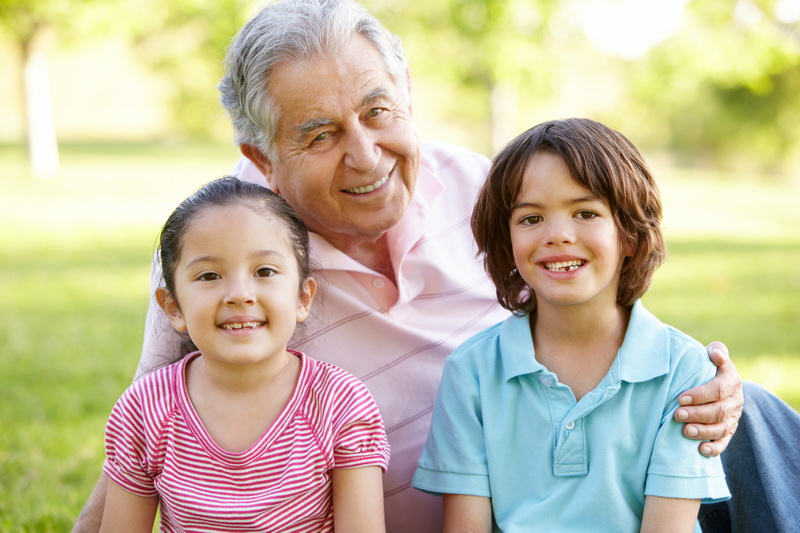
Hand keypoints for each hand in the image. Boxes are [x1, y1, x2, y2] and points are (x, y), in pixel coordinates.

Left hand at [673, 341, 742, 456]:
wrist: (720, 383)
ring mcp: (733, 418)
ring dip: (703, 431)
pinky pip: (725, 442)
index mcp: (732, 381)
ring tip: (685, 431)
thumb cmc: (710, 366)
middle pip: (719, 411)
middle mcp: (735, 401)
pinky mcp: (728, 431)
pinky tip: (701, 450)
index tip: (681, 398)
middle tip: (677, 415)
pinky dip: (714, 448)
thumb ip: (717, 351)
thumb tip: (716, 354)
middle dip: (697, 414)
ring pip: (721, 428)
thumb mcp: (715, 355)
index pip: (719, 389)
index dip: (700, 395)